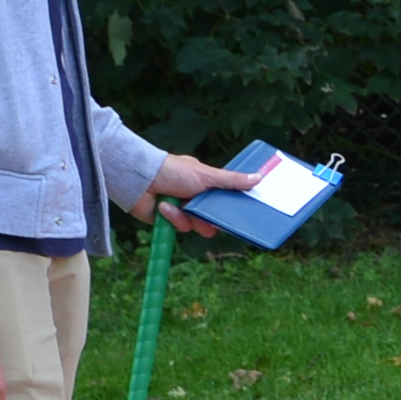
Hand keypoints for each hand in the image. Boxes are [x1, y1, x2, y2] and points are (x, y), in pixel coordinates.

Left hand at [134, 150, 265, 234]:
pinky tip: (164, 207)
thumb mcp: (208, 176)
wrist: (141, 180)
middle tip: (207, 218)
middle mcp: (192, 198)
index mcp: (203, 185)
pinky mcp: (167, 220)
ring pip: (195, 226)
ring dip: (187, 218)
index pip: (222, 201)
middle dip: (208, 220)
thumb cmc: (174, 171)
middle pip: (211, 218)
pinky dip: (172, 218)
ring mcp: (180, 209)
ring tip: (179, 206)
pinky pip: (178, 228)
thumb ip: (232, 180)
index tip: (235, 215)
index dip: (227, 209)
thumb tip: (259, 177)